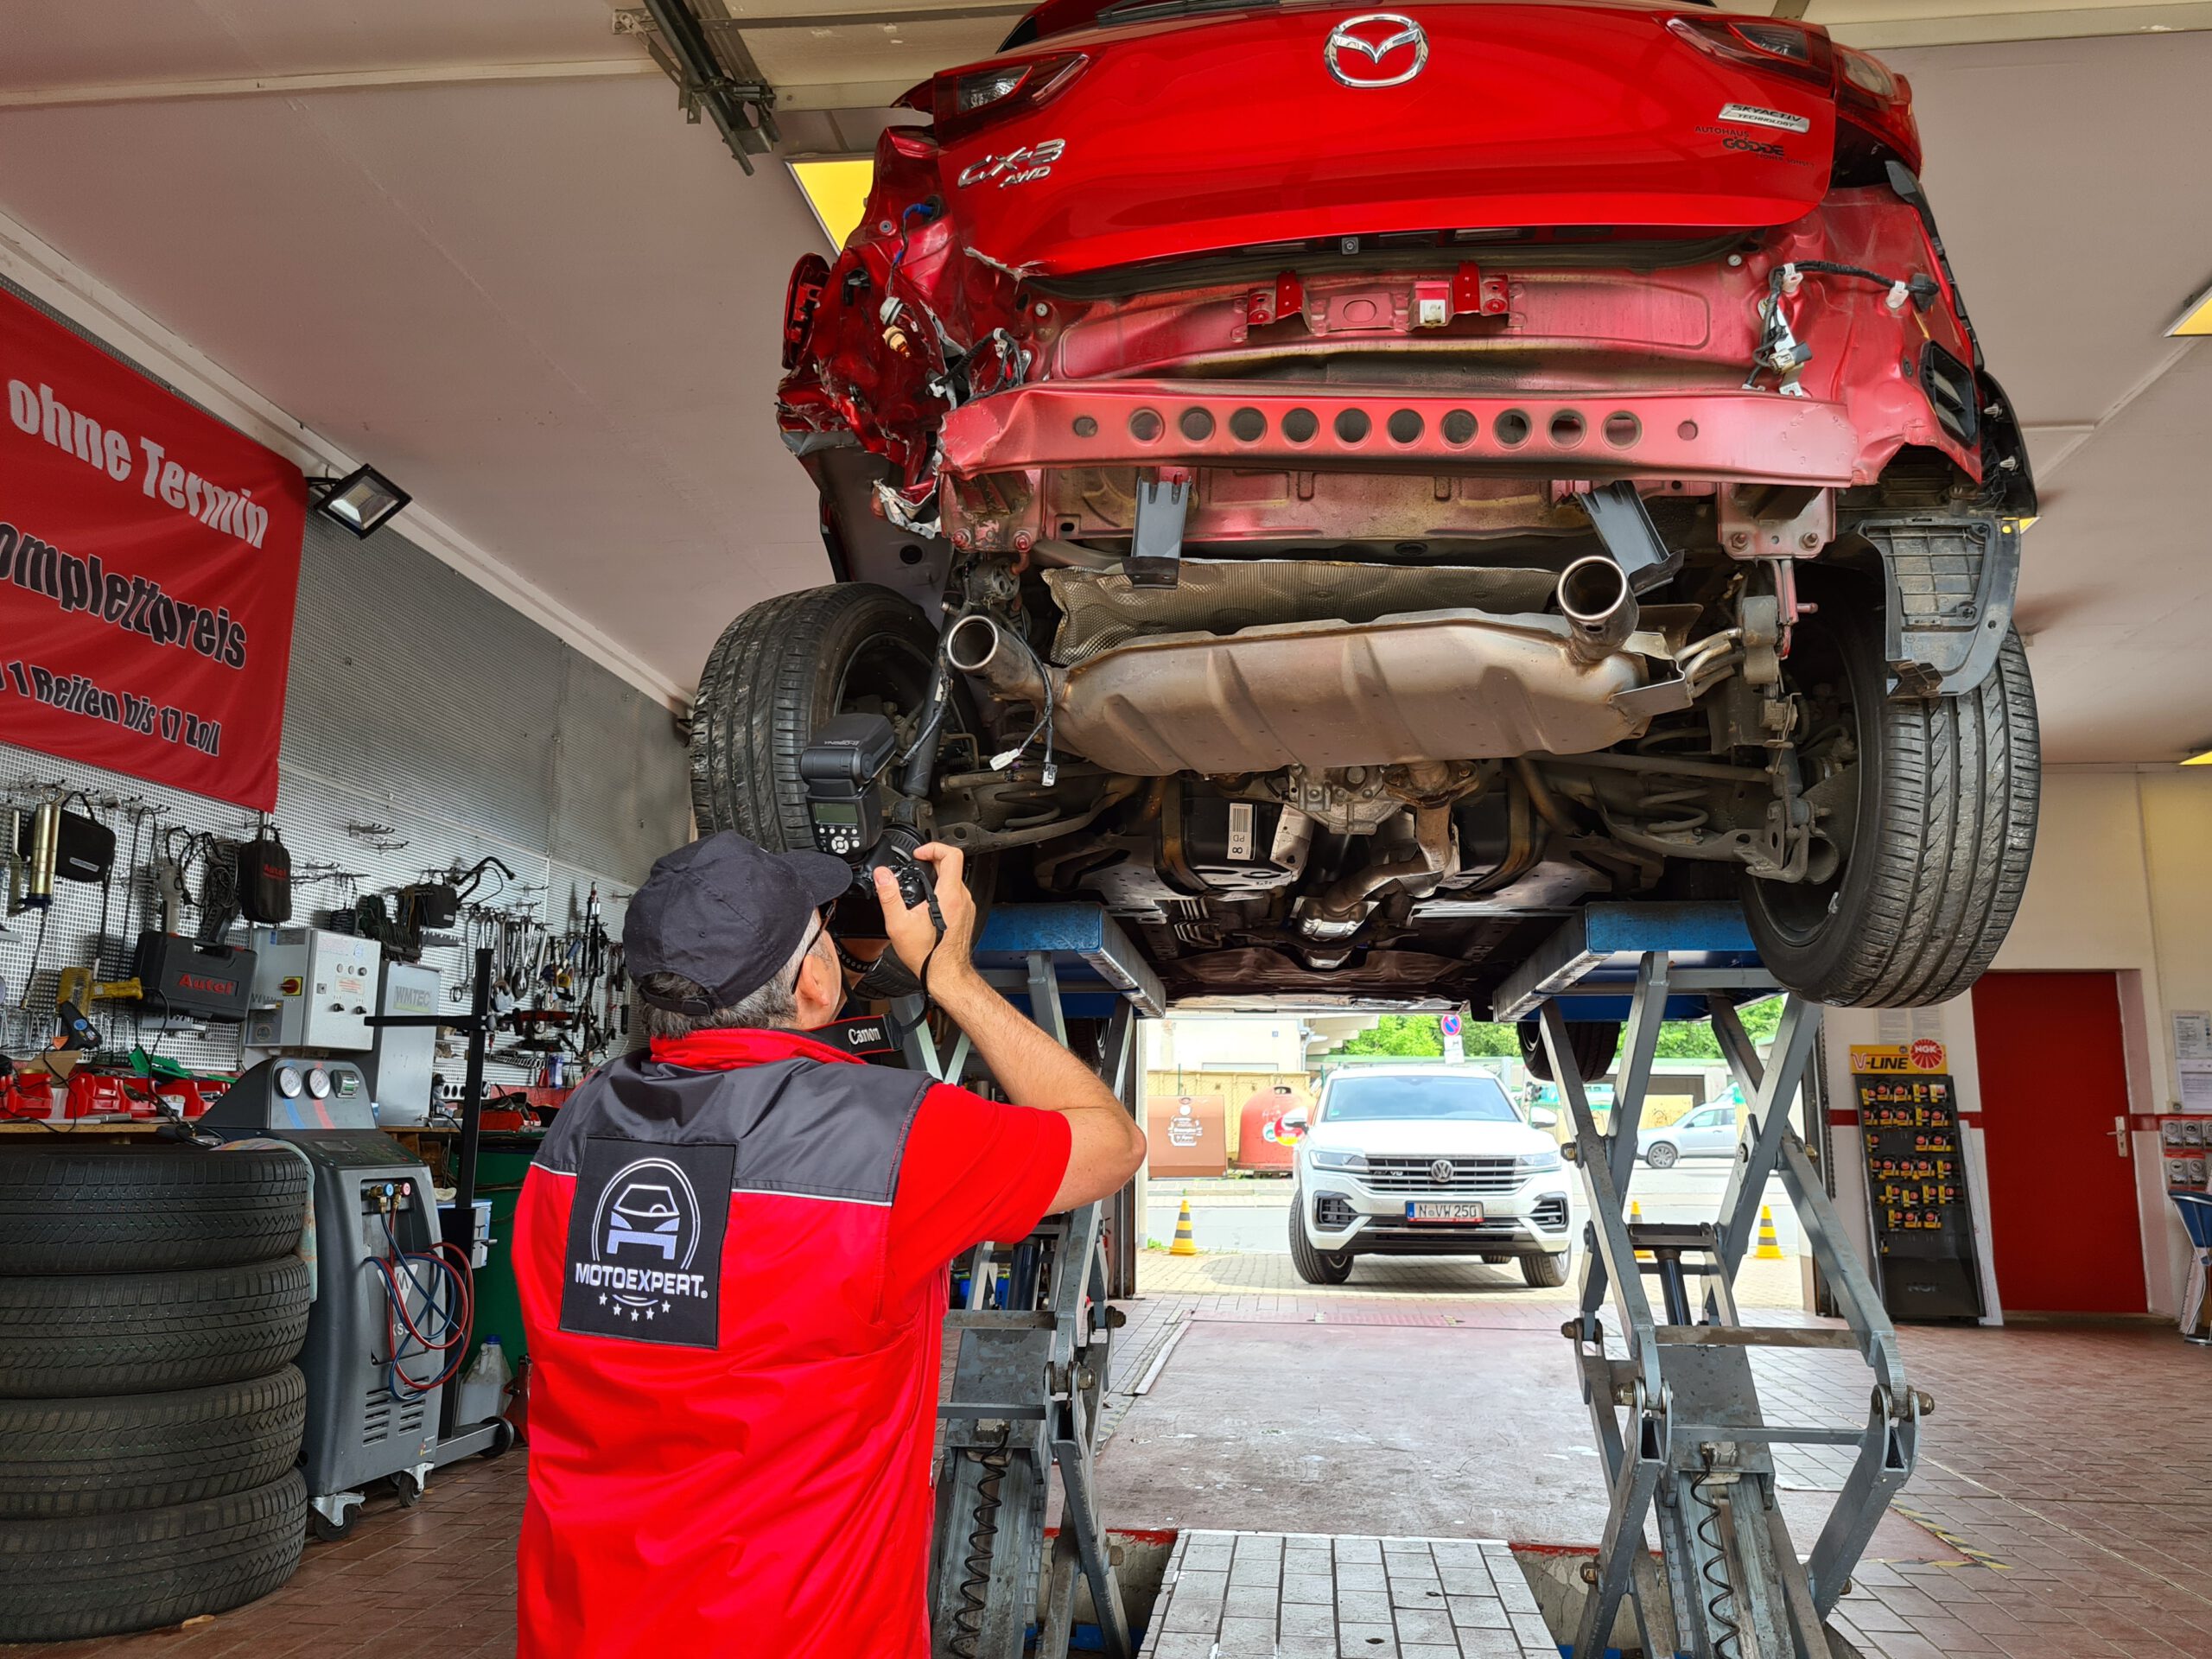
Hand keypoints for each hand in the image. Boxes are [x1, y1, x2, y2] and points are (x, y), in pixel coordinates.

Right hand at [873, 842, 977, 983]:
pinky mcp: (966, 915)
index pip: (951, 854)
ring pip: (954, 880)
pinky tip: (928, 904)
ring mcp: (967, 907)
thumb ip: (888, 895)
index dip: (933, 847)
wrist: (945, 974)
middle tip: (916, 867)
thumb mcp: (898, 923)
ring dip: (937, 877)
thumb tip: (881, 875)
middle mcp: (962, 898)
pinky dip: (943, 891)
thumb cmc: (927, 954)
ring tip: (920, 885)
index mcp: (949, 895)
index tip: (919, 854)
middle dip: (931, 861)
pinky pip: (957, 894)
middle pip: (952, 865)